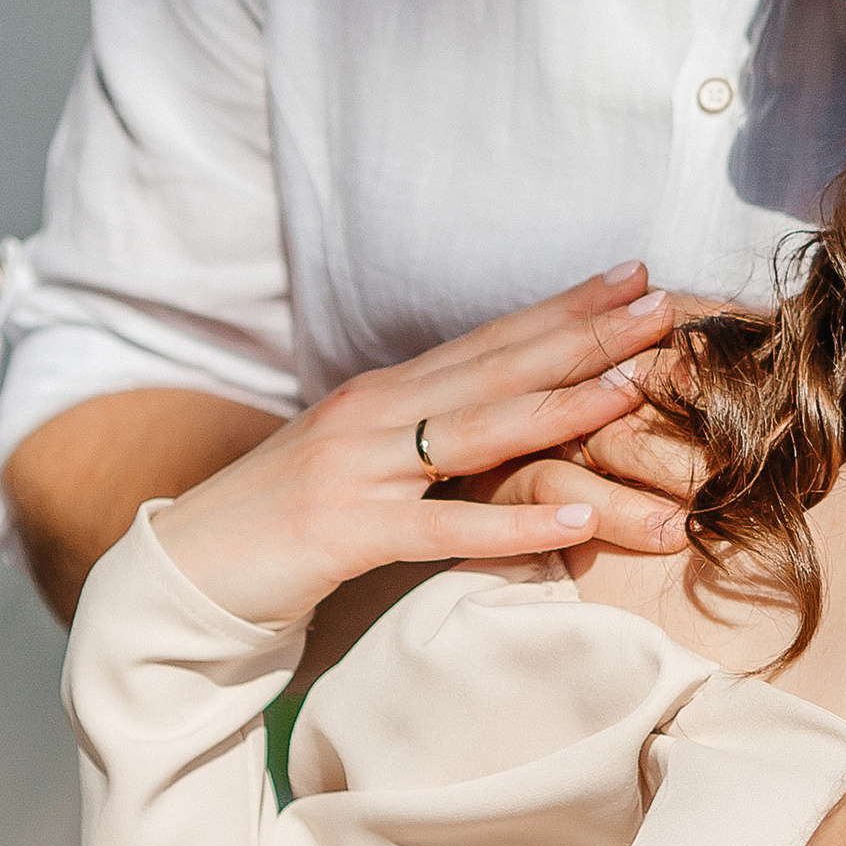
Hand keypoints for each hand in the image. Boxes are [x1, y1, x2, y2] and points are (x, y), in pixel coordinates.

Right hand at [151, 270, 669, 629]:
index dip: (565, 307)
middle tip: (662, 304)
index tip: (635, 276)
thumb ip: (423, 436)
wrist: (183, 570)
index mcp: (385, 393)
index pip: (491, 339)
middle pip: (498, 367)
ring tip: (634, 388)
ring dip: (562, 408)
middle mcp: (375, 413)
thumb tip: (500, 417)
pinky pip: (444, 530)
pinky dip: (514, 527)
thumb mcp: (360, 460)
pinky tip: (573, 521)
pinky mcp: (346, 532)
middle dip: (585, 335)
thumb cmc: (280, 522)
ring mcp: (359, 468)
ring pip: (478, 432)